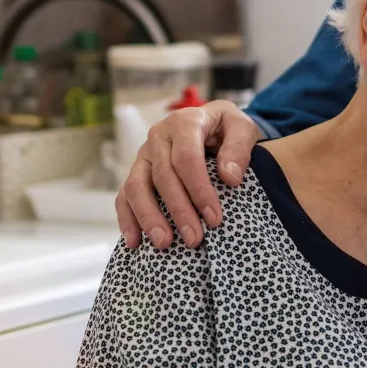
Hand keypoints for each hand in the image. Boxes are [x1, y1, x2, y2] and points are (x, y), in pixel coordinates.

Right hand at [115, 100, 263, 250]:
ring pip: (136, 186)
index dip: (199, 190)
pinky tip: (135, 242)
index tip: (214, 219)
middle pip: (162, 176)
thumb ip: (239, 148)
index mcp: (184, 123)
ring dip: (148, 217)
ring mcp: (144, 156)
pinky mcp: (137, 173)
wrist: (212, 124)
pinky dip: (127, 219)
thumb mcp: (242, 127)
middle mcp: (158, 137)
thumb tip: (230, 178)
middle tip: (194, 239)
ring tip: (164, 244)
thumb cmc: (227, 129)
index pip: (187, 159)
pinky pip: (124, 196)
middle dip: (178, 210)